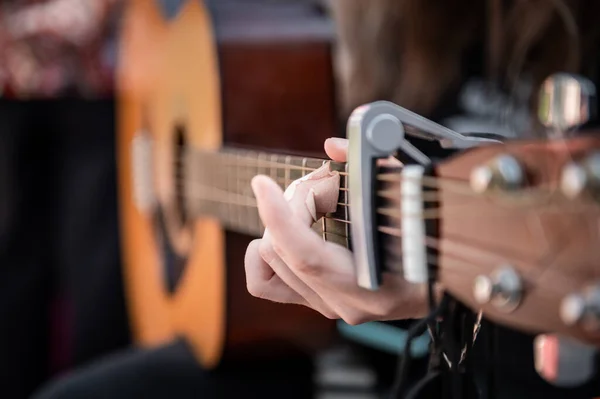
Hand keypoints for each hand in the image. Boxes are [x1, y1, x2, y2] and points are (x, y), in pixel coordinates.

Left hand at [244, 138, 430, 324]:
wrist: (436, 281)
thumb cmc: (430, 234)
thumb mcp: (410, 193)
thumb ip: (373, 166)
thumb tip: (333, 146)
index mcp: (372, 283)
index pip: (306, 255)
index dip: (280, 216)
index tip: (261, 183)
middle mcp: (344, 302)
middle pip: (282, 248)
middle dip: (295, 201)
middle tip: (326, 182)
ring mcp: (326, 305)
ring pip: (268, 259)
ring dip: (283, 220)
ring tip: (316, 202)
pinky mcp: (314, 301)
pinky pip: (263, 280)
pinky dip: (267, 250)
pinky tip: (289, 231)